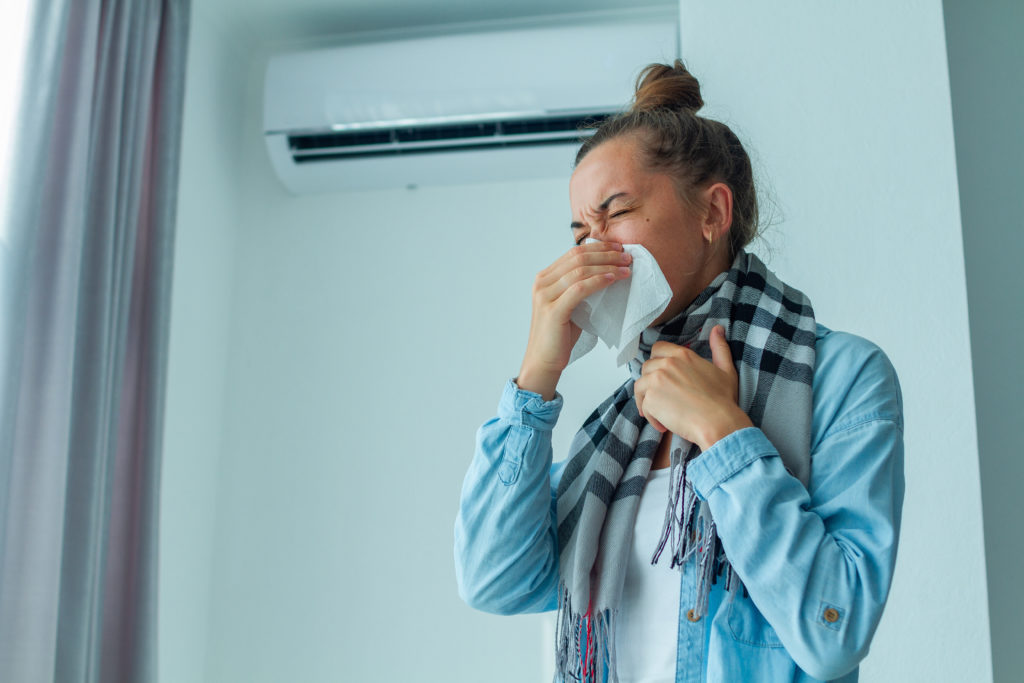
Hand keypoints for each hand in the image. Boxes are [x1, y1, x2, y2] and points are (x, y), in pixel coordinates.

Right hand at [517, 241, 632, 399]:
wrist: (544, 361)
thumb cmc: (559, 335)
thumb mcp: (569, 305)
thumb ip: (579, 287)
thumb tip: (606, 273)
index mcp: (544, 278)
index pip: (573, 253)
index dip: (598, 248)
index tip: (618, 248)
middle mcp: (542, 283)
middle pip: (578, 258)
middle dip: (606, 254)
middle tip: (627, 256)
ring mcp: (545, 296)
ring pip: (580, 271)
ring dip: (607, 266)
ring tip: (626, 267)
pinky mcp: (553, 310)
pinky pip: (580, 289)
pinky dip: (598, 281)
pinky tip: (613, 279)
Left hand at [633, 325, 753, 450]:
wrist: (717, 422)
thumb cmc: (723, 400)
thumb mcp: (725, 369)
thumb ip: (719, 348)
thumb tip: (718, 329)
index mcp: (682, 355)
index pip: (658, 348)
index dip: (657, 362)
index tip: (663, 376)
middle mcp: (666, 364)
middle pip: (646, 368)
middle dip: (652, 383)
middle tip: (665, 398)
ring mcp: (656, 380)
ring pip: (640, 387)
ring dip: (648, 400)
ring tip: (663, 414)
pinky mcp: (650, 398)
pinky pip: (643, 407)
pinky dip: (652, 418)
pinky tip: (665, 425)